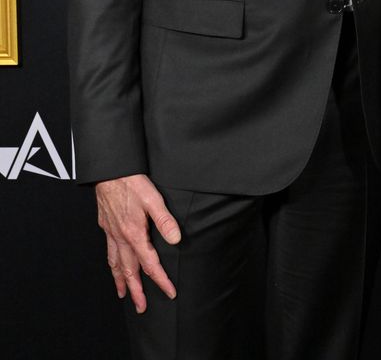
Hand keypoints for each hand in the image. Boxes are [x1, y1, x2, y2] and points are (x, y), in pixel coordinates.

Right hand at [95, 174, 181, 312]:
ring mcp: (112, 233)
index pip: (150, 264)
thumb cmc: (131, 183)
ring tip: (123, 294)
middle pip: (129, 271)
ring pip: (115, 264)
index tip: (169, 292)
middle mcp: (121, 238)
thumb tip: (176, 240)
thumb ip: (165, 220)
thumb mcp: (153, 199)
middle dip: (137, 291)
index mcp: (134, 234)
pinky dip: (111, 265)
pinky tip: (113, 266)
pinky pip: (109, 252)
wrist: (109, 171)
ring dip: (121, 281)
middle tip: (141, 307)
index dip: (161, 280)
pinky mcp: (106, 226)